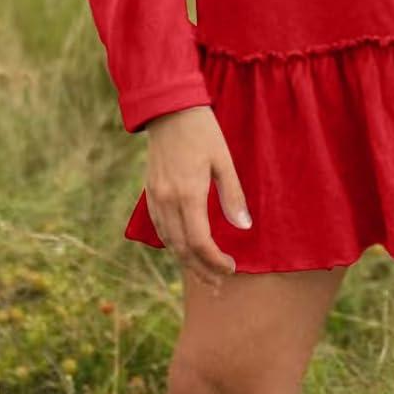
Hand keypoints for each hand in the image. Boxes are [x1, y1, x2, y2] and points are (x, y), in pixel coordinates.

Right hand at [144, 106, 251, 287]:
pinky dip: (173, 245)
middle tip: (219, 285)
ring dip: (186, 262)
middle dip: (201, 269)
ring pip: (168, 241)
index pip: (199, 242)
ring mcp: (155, 197)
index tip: (231, 268)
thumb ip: (232, 195)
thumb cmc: (202, 131)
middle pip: (182, 248)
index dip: (214, 260)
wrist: (168, 109)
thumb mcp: (223, 160)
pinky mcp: (151, 192)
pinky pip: (160, 228)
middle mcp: (167, 200)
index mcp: (188, 194)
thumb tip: (243, 227)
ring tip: (204, 276)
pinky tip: (184, 251)